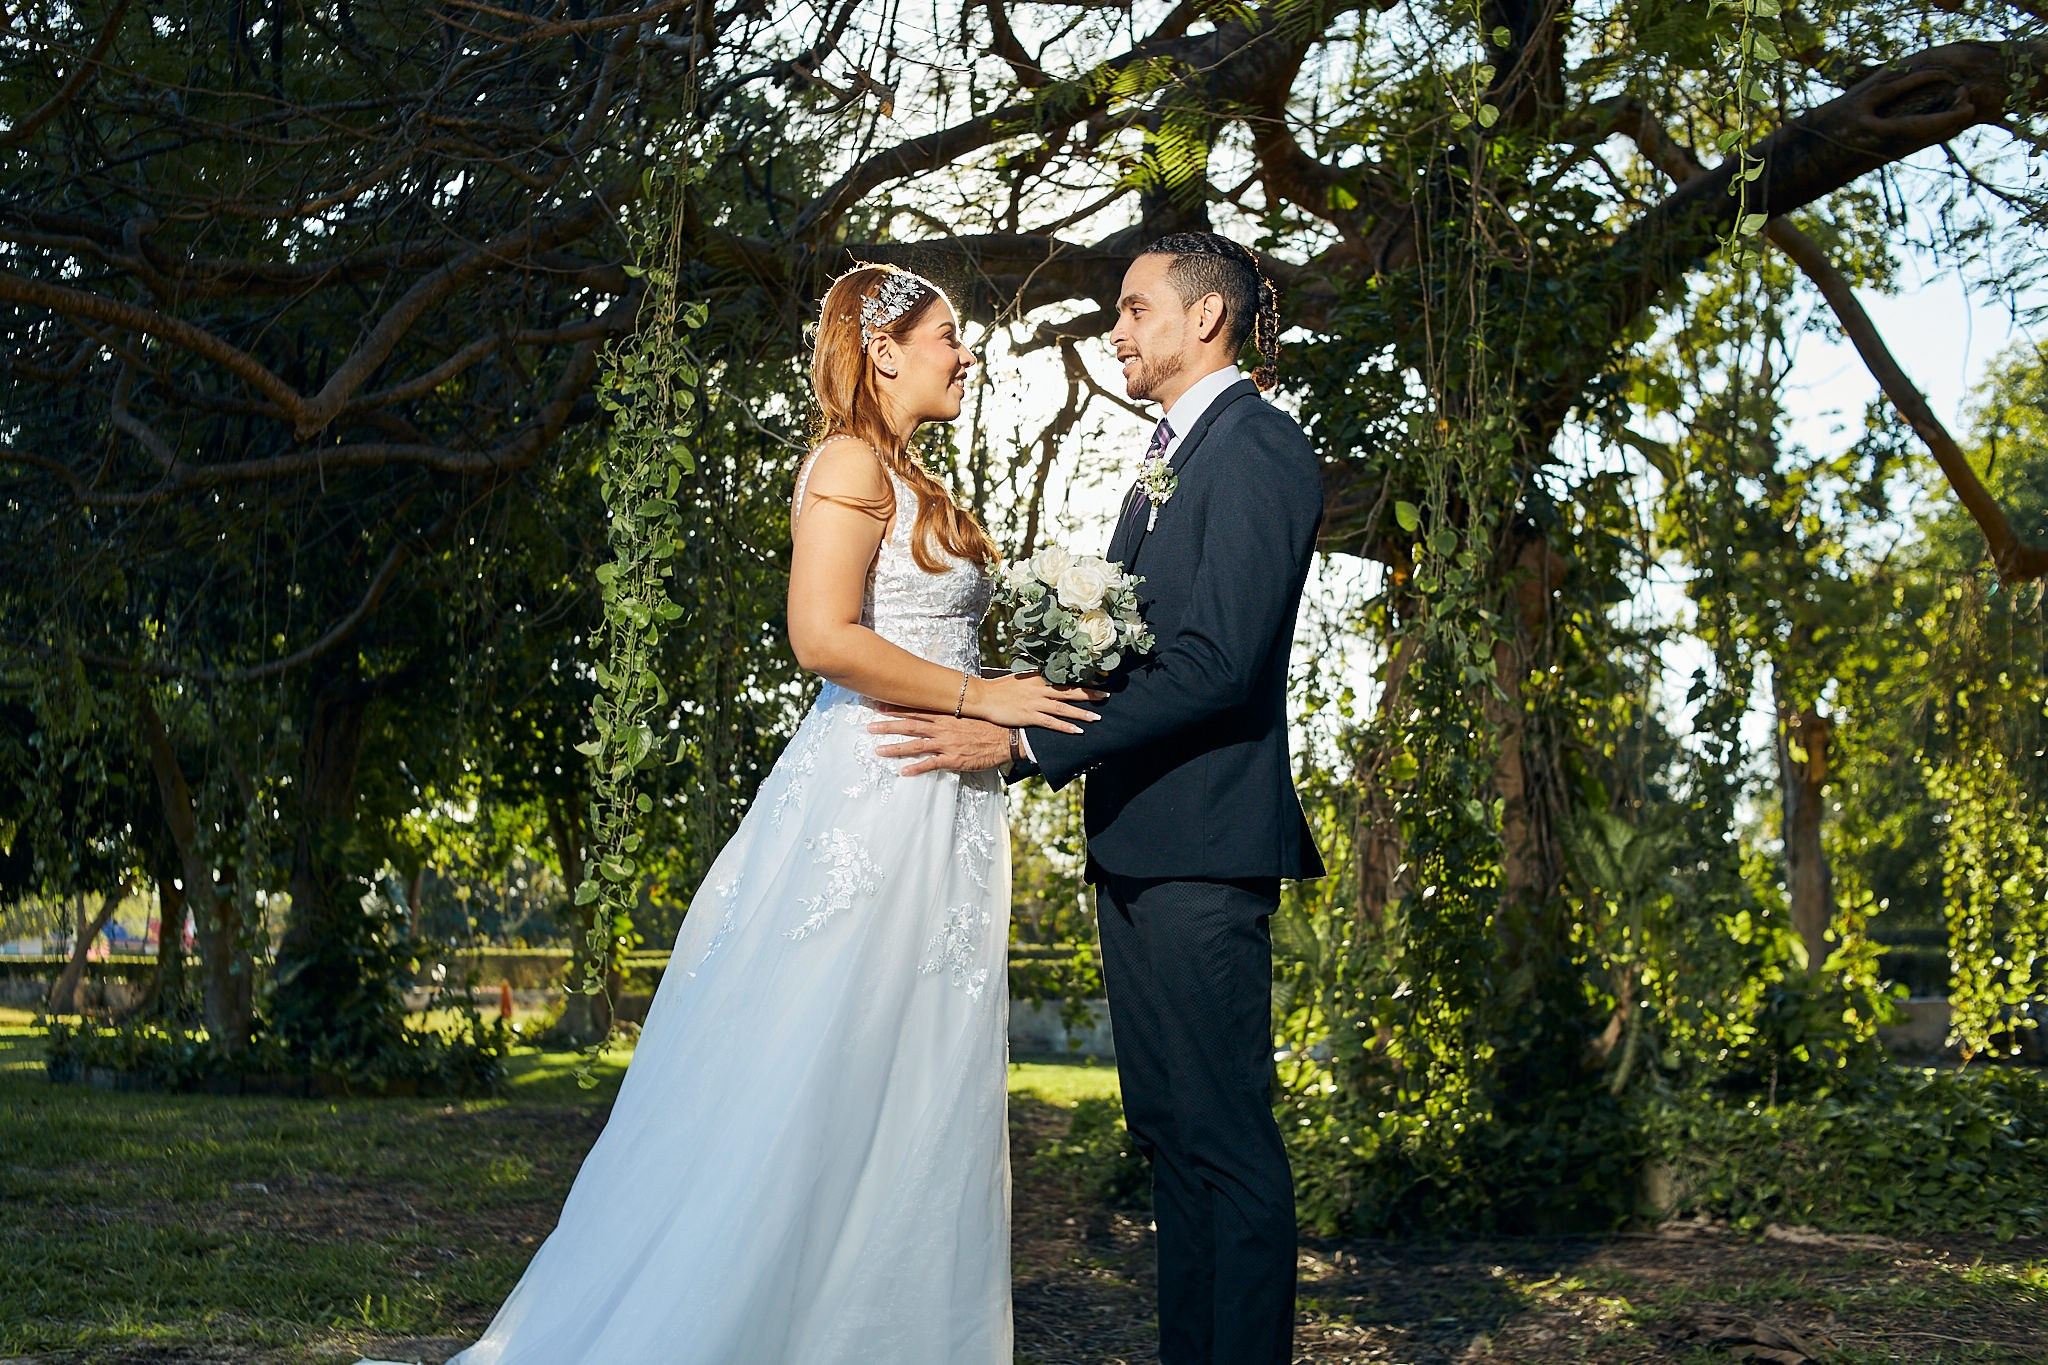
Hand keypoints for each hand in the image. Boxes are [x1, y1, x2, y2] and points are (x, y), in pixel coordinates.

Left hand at [869, 709, 1014, 775]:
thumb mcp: (967, 715)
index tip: (880, 706)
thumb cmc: (988, 726)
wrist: (1006, 738)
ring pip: (916, 745)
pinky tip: (903, 771)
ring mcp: (947, 744)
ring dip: (895, 747)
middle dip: (888, 726)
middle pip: (910, 726)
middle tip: (870, 727)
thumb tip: (937, 711)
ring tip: (878, 750)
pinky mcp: (953, 759)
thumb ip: (950, 714)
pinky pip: (931, 764)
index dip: (897, 709)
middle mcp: (943, 728)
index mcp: (946, 716)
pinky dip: (916, 768)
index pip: (916, 710)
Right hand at [965, 671, 1105, 730]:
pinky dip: (1066, 726)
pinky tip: (1078, 730)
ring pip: (1064, 707)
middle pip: (1070, 691)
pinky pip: (1052, 723)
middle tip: (1106, 696)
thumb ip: (1036, 679)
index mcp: (1039, 677)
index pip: (1065, 677)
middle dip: (1089, 693)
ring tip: (1097, 717)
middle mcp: (1040, 688)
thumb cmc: (1001, 687)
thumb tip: (1049, 679)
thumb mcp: (1021, 678)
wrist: (984, 696)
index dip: (1082, 679)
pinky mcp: (1029, 716)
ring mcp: (1035, 703)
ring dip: (1081, 712)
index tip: (1098, 680)